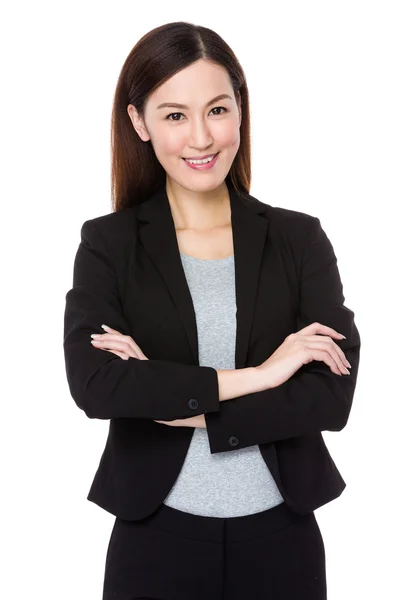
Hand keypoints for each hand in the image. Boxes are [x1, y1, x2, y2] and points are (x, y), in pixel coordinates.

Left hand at [90, 326, 204, 427]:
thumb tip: (118, 382)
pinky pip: (127, 358)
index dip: (116, 334)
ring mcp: (142, 365)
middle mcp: (142, 361)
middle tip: (93, 337)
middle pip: (125, 341)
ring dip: (109, 342)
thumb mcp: (141, 385)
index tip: (104, 328)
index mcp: (142, 362)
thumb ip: (133, 380)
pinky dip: (115, 353)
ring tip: (95, 342)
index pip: (128, 342)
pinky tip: (105, 352)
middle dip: (108, 337)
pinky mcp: (142, 371)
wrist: (174, 404)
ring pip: (125, 347)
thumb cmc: (157, 399)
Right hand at [257, 322, 350, 387]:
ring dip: (338, 359)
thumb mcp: (288, 358)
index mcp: (293, 337)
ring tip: (343, 370)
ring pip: (328, 347)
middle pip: (326, 339)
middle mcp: (297, 337)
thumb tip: (315, 358)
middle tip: (346, 364)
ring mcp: (299, 343)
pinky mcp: (302, 352)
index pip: (316, 327)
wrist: (263, 375)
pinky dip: (333, 363)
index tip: (340, 338)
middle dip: (339, 352)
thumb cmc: (274, 372)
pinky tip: (335, 371)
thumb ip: (300, 354)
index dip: (331, 331)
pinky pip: (324, 355)